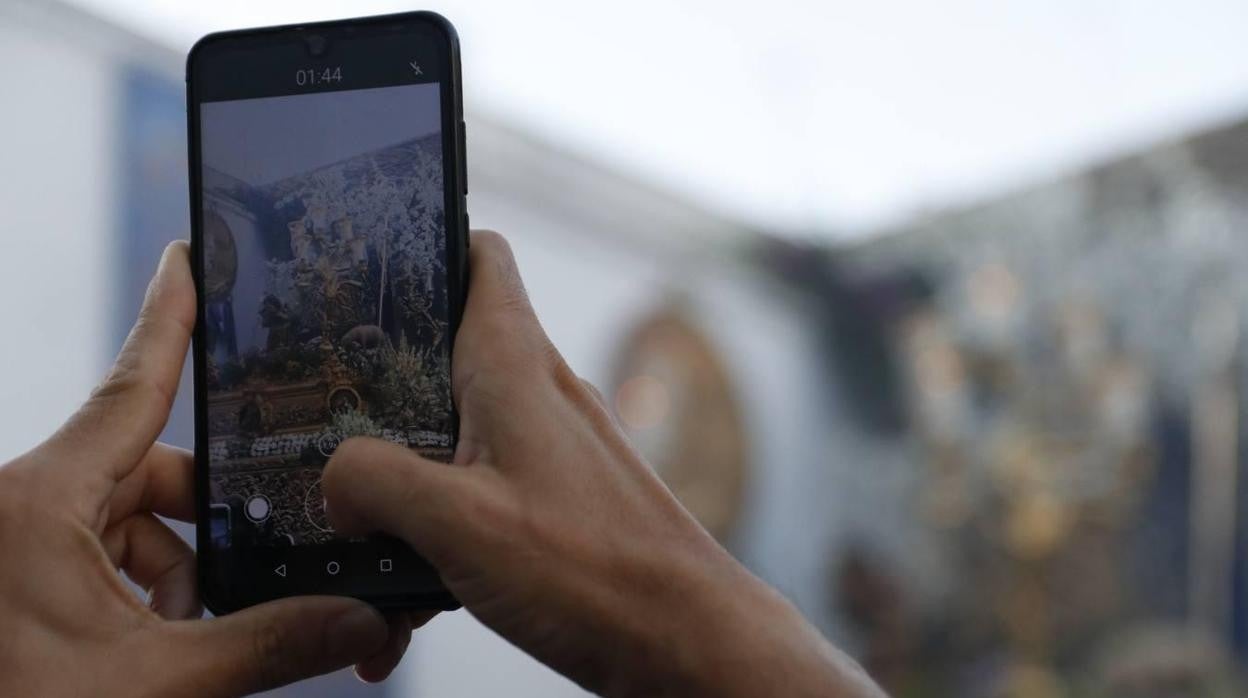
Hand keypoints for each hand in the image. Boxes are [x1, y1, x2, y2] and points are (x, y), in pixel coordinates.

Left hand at [0, 242, 411, 696]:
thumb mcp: (147, 680)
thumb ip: (264, 645)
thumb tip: (358, 619)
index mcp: (39, 500)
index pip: (133, 387)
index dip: (170, 318)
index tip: (192, 256)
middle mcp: (24, 504)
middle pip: (148, 471)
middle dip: (205, 526)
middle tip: (243, 580)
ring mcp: (20, 538)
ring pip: (128, 521)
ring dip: (175, 574)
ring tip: (181, 644)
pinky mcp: (21, 573)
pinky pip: (101, 556)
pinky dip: (142, 594)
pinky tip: (154, 648)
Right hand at [323, 231, 885, 696]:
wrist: (682, 638)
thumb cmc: (597, 571)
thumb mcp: (457, 521)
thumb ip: (375, 481)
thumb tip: (335, 479)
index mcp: (513, 365)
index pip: (477, 257)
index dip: (423, 248)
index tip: (363, 269)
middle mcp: (535, 391)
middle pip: (444, 354)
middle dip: (382, 394)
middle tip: (327, 429)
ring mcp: (550, 444)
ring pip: (456, 436)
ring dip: (407, 487)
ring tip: (366, 544)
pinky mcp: (556, 495)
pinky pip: (483, 490)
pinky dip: (444, 531)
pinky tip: (417, 594)